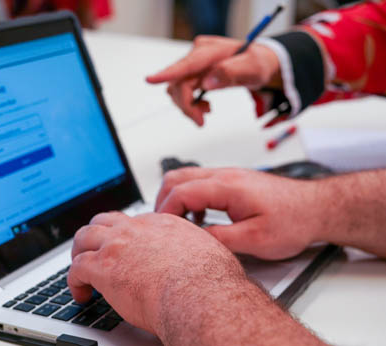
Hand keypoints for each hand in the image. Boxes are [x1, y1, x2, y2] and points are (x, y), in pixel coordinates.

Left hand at [68, 212, 245, 336]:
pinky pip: (77, 267)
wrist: (198, 294)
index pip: (133, 222)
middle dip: (95, 234)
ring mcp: (117, 245)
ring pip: (84, 236)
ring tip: (80, 267)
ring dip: (79, 251)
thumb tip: (201, 261)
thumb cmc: (209, 281)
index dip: (123, 235)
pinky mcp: (103, 266)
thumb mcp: (208, 252)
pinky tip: (81, 292)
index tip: (122, 247)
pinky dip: (74, 280)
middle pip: (104, 221)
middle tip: (93, 249)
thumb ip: (195, 251)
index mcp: (161, 224)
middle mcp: (136, 229)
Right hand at [146, 36, 280, 125]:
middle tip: (200, 121)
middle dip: (186, 105)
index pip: (186, 65)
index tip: (150, 80)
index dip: (167, 74)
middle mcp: (197, 54)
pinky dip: (190, 103)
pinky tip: (205, 106)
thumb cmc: (257, 63)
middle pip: (178, 82)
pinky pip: (182, 91)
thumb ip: (231, 72)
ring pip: (177, 89)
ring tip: (206, 112)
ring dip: (187, 106)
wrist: (258, 63)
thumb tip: (208, 82)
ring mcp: (194, 63)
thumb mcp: (253, 68)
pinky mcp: (193, 72)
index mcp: (210, 51)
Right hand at [155, 167, 324, 259]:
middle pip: (176, 177)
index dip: (166, 212)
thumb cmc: (293, 220)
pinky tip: (199, 218)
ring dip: (175, 198)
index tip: (163, 231)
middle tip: (164, 226)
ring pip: (185, 176)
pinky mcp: (232, 180)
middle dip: (163, 201)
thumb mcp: (255, 239)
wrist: (316, 208)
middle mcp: (224, 175)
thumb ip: (219, 238)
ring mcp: (228, 175)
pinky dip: (189, 197)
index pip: (180, 192)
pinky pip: (199, 182)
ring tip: (179, 223)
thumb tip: (192, 239)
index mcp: (227, 186)